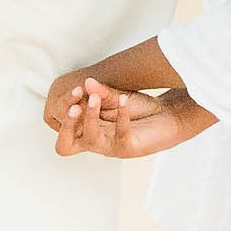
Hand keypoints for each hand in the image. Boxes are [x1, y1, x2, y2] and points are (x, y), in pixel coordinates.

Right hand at [46, 76, 190, 157]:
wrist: (167, 117)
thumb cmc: (138, 110)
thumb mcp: (116, 97)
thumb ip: (101, 92)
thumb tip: (86, 82)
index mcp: (87, 130)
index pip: (63, 128)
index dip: (64, 110)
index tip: (76, 89)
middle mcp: (95, 142)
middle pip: (64, 144)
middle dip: (66, 123)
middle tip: (74, 104)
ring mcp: (110, 147)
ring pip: (90, 138)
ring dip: (90, 117)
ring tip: (94, 98)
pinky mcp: (128, 148)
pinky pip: (120, 133)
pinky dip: (122, 114)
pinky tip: (124, 99)